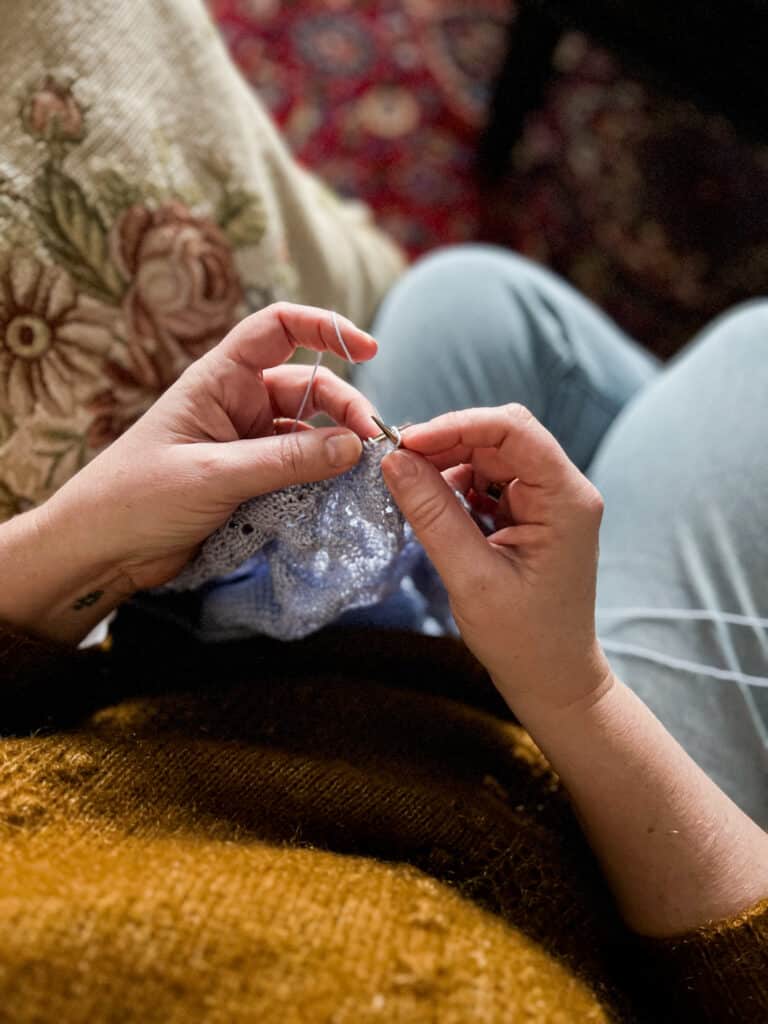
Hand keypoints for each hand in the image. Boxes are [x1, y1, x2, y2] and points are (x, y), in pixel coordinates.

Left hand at [1, 303, 377, 642]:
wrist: (100, 550)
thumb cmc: (138, 498)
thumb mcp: (214, 476)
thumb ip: (285, 461)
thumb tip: (353, 447)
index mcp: (218, 380)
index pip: (278, 329)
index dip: (325, 329)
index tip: (369, 350)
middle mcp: (236, 404)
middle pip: (307, 387)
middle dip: (343, 407)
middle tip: (371, 444)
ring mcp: (244, 442)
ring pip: (307, 432)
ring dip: (335, 447)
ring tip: (361, 473)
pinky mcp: (249, 479)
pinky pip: (297, 468)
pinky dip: (320, 477)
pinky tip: (337, 494)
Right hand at [382, 404, 611, 712]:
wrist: (553, 680)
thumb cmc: (523, 639)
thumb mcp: (471, 577)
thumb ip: (433, 515)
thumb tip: (394, 461)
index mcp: (566, 499)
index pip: (513, 430)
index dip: (456, 425)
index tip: (406, 442)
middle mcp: (563, 491)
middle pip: (501, 436)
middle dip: (447, 441)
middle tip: (396, 461)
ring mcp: (548, 502)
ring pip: (491, 456)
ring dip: (447, 462)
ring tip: (409, 487)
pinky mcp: (531, 515)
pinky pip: (489, 481)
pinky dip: (456, 484)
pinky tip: (432, 503)